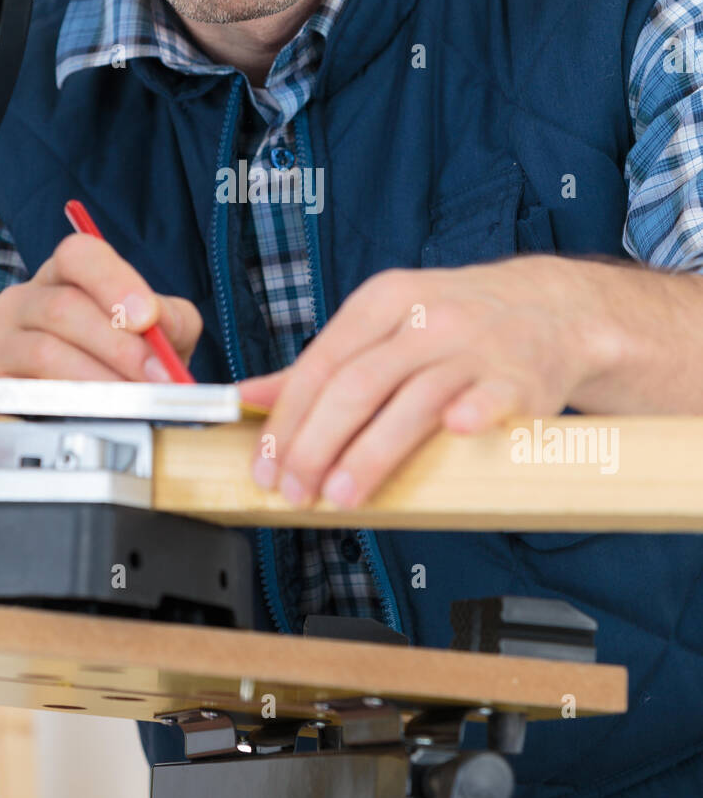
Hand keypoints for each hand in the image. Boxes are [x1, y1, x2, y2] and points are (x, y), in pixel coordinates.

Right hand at [0, 233, 201, 415]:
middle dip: (119, 346)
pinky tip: (91, 418)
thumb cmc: (125, 367)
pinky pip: (18, 396)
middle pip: (63, 307)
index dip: (113, 281)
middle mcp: (22, 302)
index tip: (147, 318)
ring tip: (133, 403)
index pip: (77, 254)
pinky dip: (62, 408)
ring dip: (97, 380)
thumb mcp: (161, 336)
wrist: (92, 420)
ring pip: (43, 351)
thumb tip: (161, 325)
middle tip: (156, 378)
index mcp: (64, 277)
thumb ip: (171, 321)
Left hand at [238, 256, 614, 507]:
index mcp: (384, 301)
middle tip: (296, 490)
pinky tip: (452, 434)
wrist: (551, 309)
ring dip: (372, 453)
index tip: (265, 466)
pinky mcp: (519, 378)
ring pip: (413, 401)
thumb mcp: (383, 325)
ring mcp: (475, 347)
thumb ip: (319, 365)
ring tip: (341, 496)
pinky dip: (471, 413)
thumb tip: (246, 396)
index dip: (288, 421)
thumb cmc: (455, 324)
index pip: (321, 364)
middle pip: (357, 385)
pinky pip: (490, 397)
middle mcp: (426, 318)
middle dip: (317, 445)